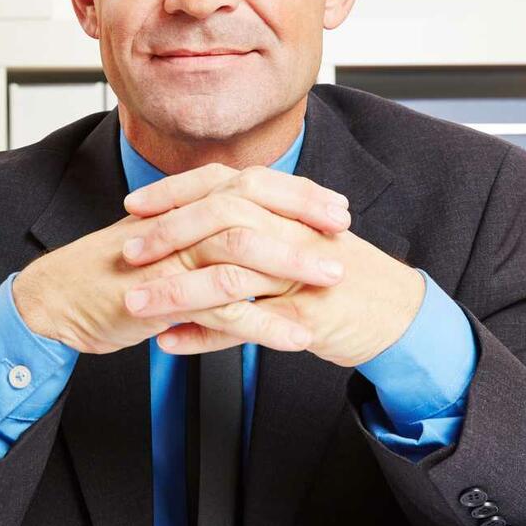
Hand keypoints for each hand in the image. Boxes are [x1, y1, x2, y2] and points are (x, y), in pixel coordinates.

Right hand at [11, 167, 353, 356]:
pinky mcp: (161, 296)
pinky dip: (262, 324)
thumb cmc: (113, 275)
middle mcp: (179, 222)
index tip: (335, 207)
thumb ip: (203, 234)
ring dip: (292, 264)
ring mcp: (169, 257)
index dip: (296, 193)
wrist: (58, 299)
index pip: (248, 184)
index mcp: (184, 206)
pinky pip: (219, 307)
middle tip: (343, 234)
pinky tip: (294, 337)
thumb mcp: (164, 244)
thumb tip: (253, 233)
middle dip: (304, 218)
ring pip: (240, 248)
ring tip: (331, 280)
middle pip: (250, 204)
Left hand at [120, 163, 424, 365]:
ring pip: (228, 274)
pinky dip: (204, 336)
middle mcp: (293, 232)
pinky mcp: (306, 316)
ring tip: (135, 303)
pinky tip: (169, 342)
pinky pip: (246, 326)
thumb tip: (203, 217)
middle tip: (127, 251)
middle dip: (168, 235)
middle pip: (222, 219)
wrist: (398, 315)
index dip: (175, 192)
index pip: (223, 184)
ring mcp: (301, 274)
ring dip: (176, 290)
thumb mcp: (297, 239)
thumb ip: (255, 224)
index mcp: (287, 208)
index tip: (134, 204)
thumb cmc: (341, 278)